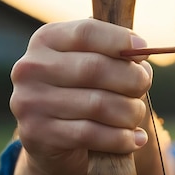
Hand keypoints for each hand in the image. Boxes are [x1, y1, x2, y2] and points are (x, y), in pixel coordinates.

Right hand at [10, 18, 151, 174]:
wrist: (50, 143)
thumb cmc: (81, 94)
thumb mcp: (93, 66)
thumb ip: (114, 56)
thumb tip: (140, 54)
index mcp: (45, 40)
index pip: (85, 32)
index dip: (119, 40)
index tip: (144, 49)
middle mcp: (31, 68)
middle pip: (95, 68)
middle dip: (131, 79)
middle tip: (143, 86)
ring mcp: (30, 102)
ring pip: (98, 105)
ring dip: (129, 112)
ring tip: (136, 115)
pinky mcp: (37, 134)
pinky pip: (91, 134)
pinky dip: (121, 138)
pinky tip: (136, 139)